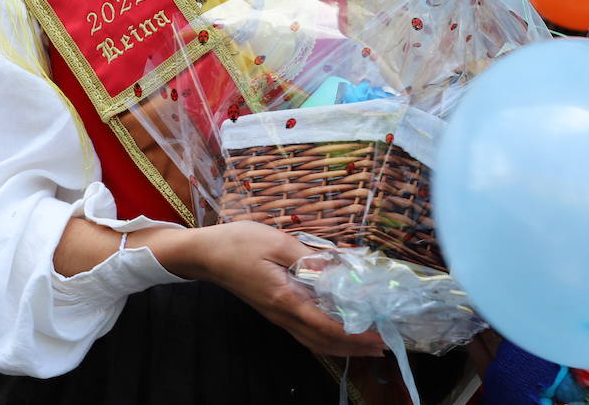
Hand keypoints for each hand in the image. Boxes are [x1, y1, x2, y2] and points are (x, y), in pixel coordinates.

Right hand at [183, 221, 386, 357]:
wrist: (206, 254)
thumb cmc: (238, 243)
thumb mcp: (276, 241)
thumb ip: (310, 257)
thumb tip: (340, 268)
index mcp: (285, 298)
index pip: (326, 326)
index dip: (355, 334)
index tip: (379, 336)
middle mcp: (282, 314)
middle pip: (323, 341)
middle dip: (355, 347)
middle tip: (383, 346)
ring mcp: (277, 315)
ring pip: (314, 340)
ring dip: (343, 345)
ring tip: (367, 345)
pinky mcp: (274, 310)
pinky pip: (304, 332)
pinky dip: (327, 337)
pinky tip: (337, 331)